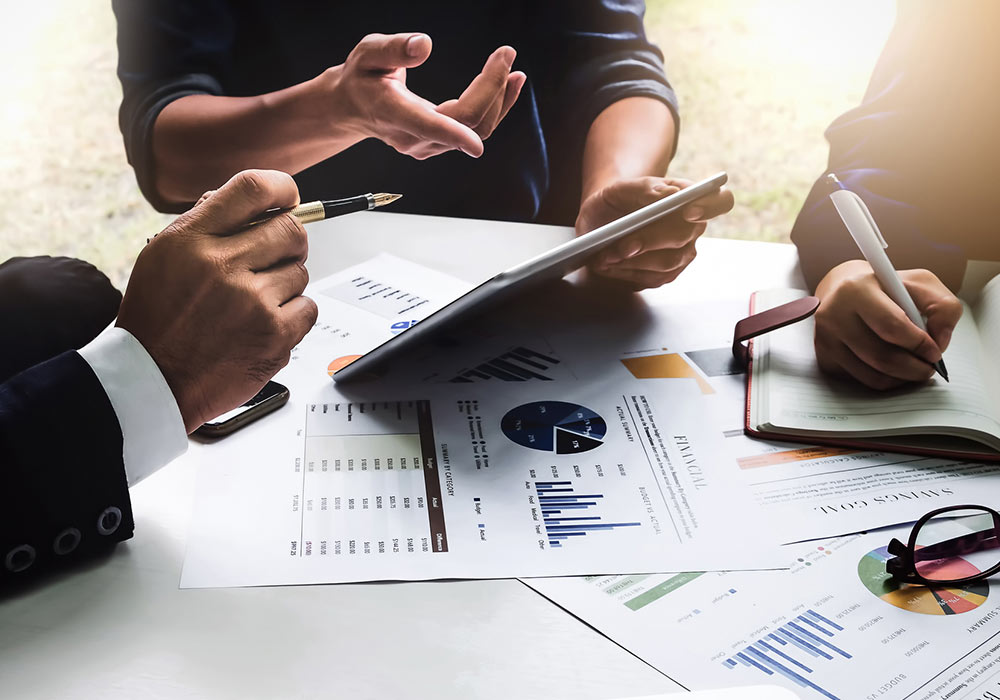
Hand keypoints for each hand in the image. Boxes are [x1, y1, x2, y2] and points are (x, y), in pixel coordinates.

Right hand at [117, 170, 318, 432]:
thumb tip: (252, 204)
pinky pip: (307, 307)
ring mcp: (251, 301)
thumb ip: (206, 226)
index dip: (282, 188)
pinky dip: (293, 315)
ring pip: (300, 272)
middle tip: (275, 258)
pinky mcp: (273, 334)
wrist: (152, 380)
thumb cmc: (157, 321)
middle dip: (289, 242)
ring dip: (285, 284)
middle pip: (290, 230)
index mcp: (191, 240)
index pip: (252, 189)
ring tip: (253, 303)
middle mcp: (222, 265)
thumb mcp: (163, 257)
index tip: (289, 197)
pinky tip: (264, 324)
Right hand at [328, 33, 524, 159]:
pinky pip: (474, 129)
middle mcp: (414, 137)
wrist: (353, 108)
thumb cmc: (361, 78)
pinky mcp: (439, 144)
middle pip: (466, 122)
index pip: (429, 127)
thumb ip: (394, 48)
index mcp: (395, 113)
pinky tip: (506, 85)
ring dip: (500, 100)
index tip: (476, 142)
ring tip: (514, 71)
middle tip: (506, 55)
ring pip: (476, 129)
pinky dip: (495, 107)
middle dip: (493, 89)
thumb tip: (424, 45)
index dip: (454, 134)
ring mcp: (428, 145)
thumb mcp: (368, 53)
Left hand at [577, 177, 733, 289]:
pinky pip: (653, 278)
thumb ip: (644, 188)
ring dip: (634, 261)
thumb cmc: (615, 200)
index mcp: (690, 197)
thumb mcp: (620, 188)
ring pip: (668, 262)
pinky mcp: (666, 274)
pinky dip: (627, 273)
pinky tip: (609, 265)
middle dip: (651, 241)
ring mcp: (682, 253)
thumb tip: (667, 195)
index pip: (720, 200)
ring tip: (606, 255)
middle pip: (684, 236)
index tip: (688, 211)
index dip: (710, 207)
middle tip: (623, 245)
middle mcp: (693, 228)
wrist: (601, 221)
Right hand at [813, 260, 962, 389]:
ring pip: (871, 374)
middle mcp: (834, 313)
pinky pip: (860, 380)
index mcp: (857, 289)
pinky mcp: (823, 356)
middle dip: (914, 368)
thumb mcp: (920, 284)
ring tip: (915, 369)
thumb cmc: (885, 287)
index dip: (919, 345)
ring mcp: (825, 337)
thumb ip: (942, 307)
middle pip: (881, 356)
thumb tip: (939, 342)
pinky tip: (893, 369)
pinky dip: (884, 380)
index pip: (891, 326)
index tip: (935, 353)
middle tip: (928, 369)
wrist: (842, 290)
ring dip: (901, 378)